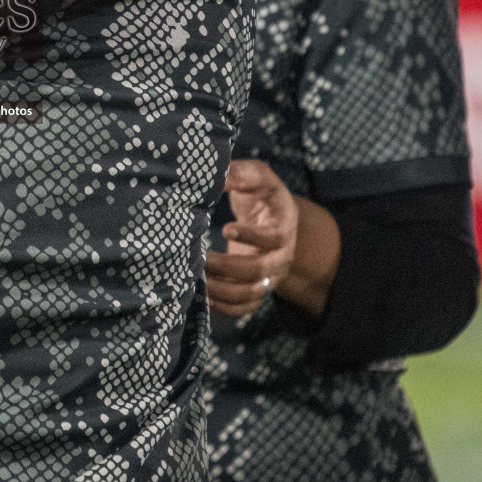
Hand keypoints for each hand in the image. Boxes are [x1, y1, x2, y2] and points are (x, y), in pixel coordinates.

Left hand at [205, 158, 297, 316]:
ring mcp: (270, 276)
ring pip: (251, 294)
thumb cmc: (262, 193)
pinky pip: (245, 308)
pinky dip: (224, 306)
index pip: (273, 238)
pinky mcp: (257, 289)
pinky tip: (203, 294)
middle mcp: (281, 256)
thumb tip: (214, 174)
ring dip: (222, 290)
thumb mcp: (257, 176)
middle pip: (259, 271)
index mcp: (284, 227)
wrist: (274, 216)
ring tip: (197, 277)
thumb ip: (240, 173)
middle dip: (228, 267)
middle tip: (202, 258)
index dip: (251, 236)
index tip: (225, 228)